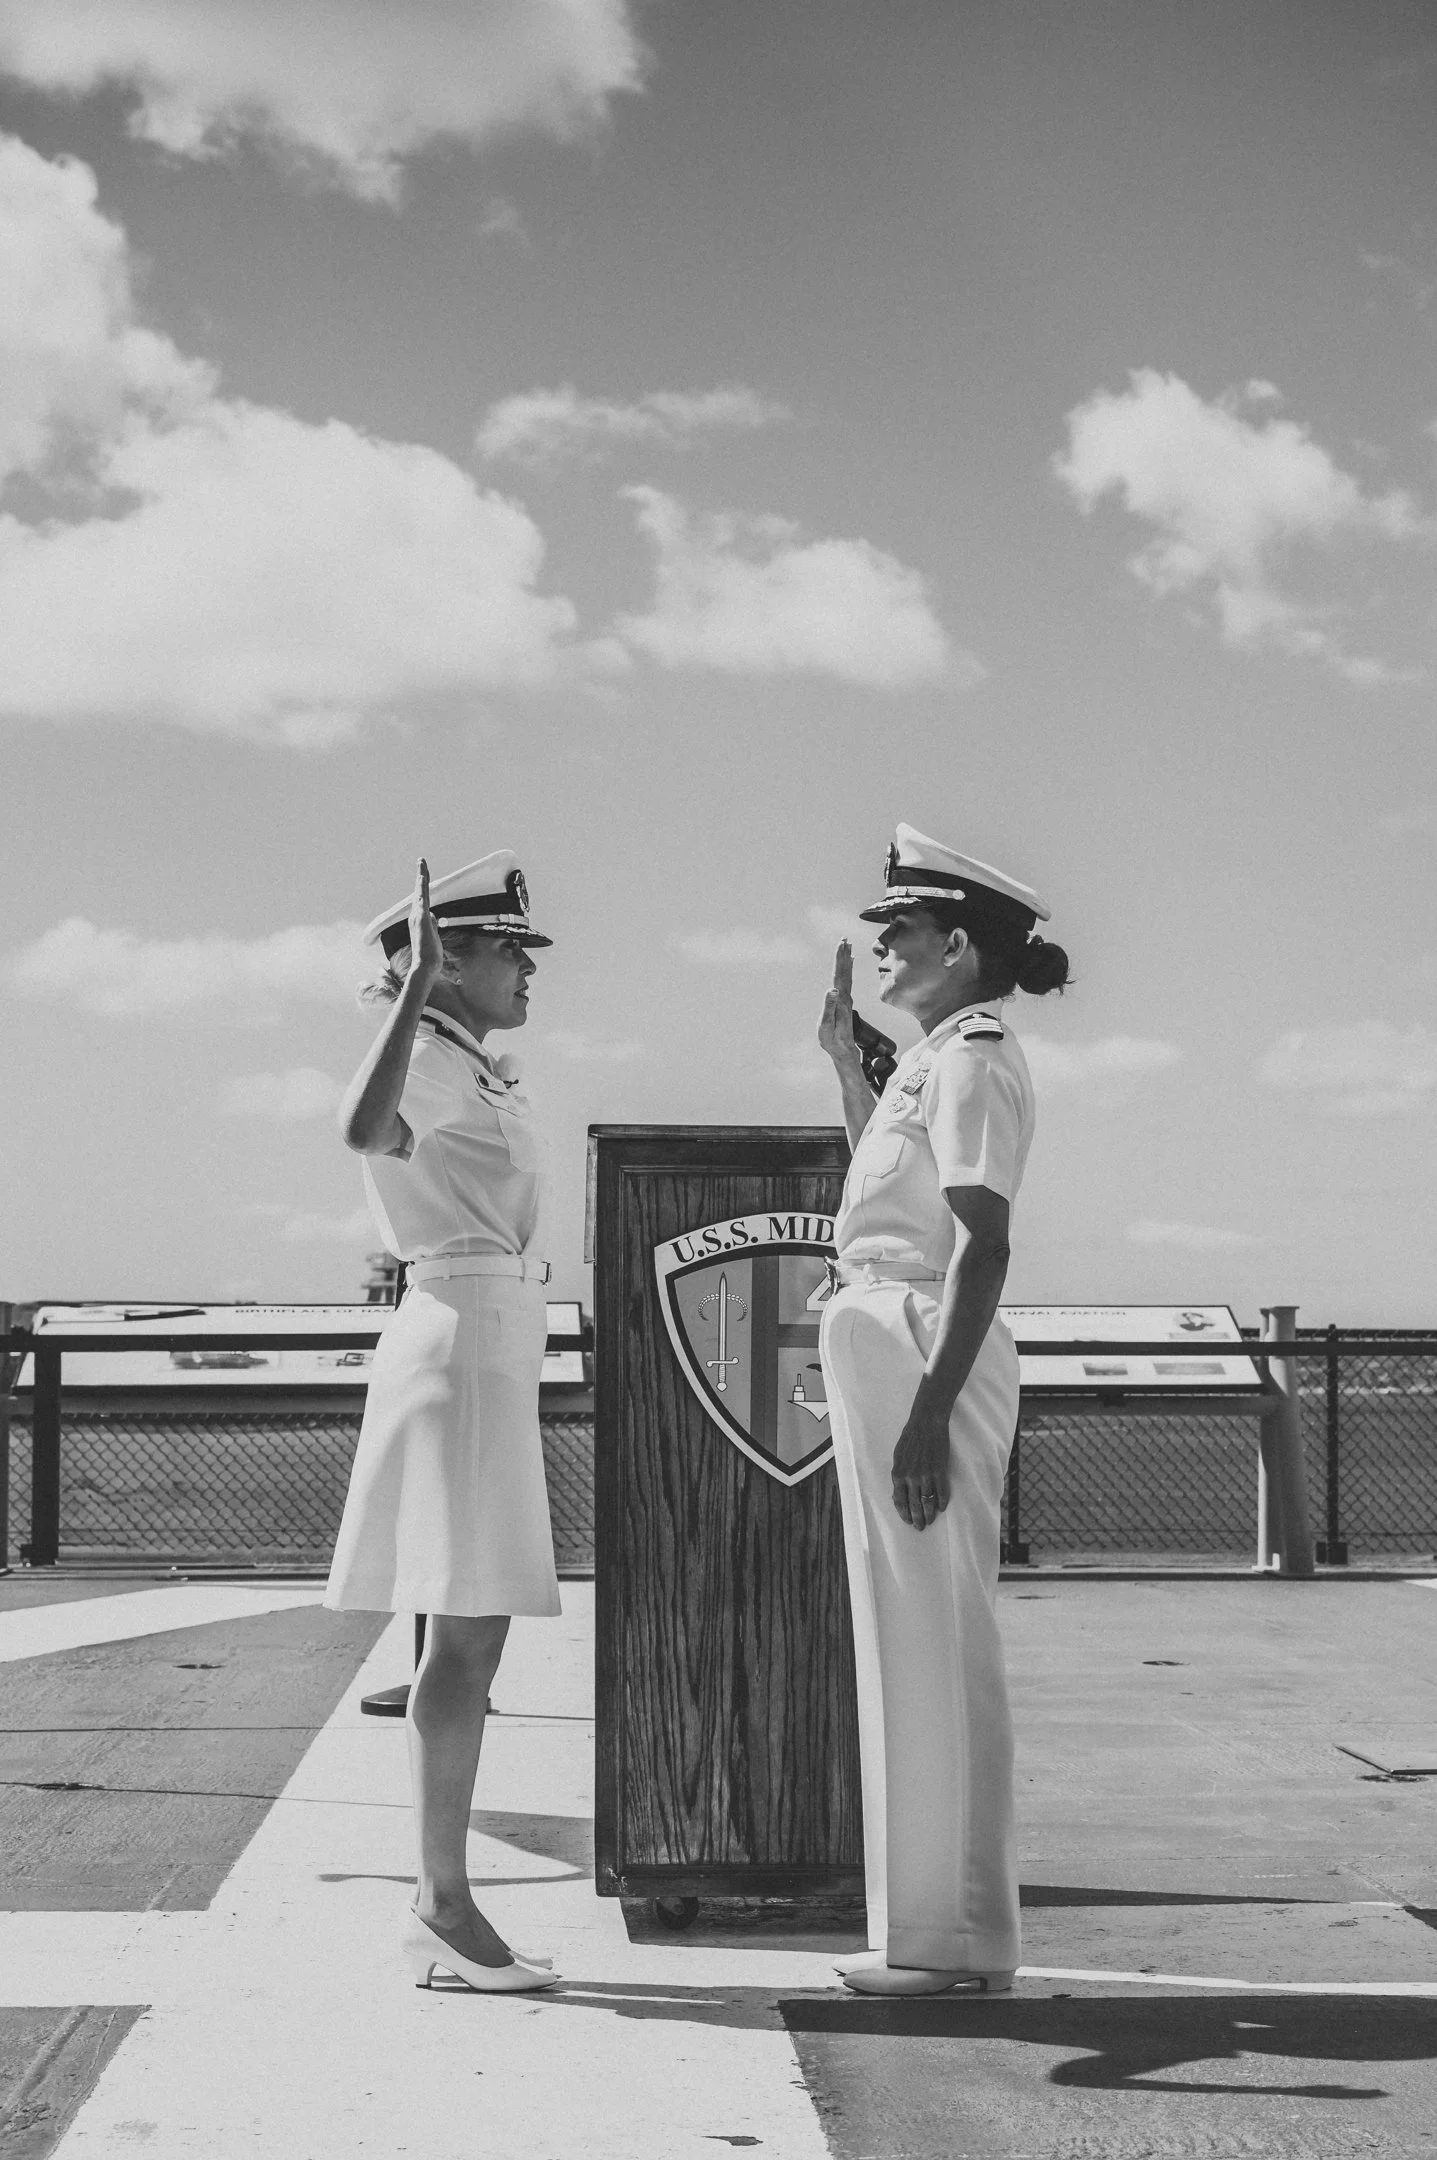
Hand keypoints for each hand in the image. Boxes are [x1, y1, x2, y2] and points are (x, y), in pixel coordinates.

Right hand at [408, 857, 444, 986]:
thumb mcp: (433, 936)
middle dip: (421, 875)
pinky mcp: (421, 920)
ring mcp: (418, 918)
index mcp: (419, 919)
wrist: (425, 967)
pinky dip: (421, 889)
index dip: (423, 885)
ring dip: (421, 877)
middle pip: (420, 891)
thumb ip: (433, 925)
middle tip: (421, 860)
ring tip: (422, 863)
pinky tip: (422, 878)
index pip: (423, 898)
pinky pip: (422, 901)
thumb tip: (434, 917)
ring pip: (420, 893)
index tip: (423, 872)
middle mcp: (416, 916)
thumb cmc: (430, 955)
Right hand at [818, 939, 858, 1065]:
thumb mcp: (827, 1026)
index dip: (840, 959)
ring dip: (846, 960)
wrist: (844, 1050)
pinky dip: (847, 970)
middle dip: (844, 955)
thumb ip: (829, 1007)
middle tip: (845, 939)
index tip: (842, 944)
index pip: (840, 975)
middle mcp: (845, 997)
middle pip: (845, 972)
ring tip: (847, 947)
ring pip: (847, 975)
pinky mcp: (844, 1003)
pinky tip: (849, 965)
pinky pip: (847, 982)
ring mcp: (846, 1000)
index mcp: (840, 1000)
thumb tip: (832, 989)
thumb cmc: (832, 1040)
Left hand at [891, 1401, 951, 1530]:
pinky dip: (942, 1502)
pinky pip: (942, 1492)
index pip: (899, 1501)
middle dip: (917, 1519)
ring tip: (930, 1521)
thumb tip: (898, 1491)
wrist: (926, 1423)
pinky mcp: (940, 1471)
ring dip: (929, 1514)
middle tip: (920, 1527)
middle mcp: (910, 1478)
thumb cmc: (910, 1438)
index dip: (904, 1514)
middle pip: (914, 1505)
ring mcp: (926, 1475)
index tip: (908, 1521)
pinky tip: (942, 1507)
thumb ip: (898, 1474)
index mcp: (898, 1474)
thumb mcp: (897, 1456)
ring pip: (928, 1502)